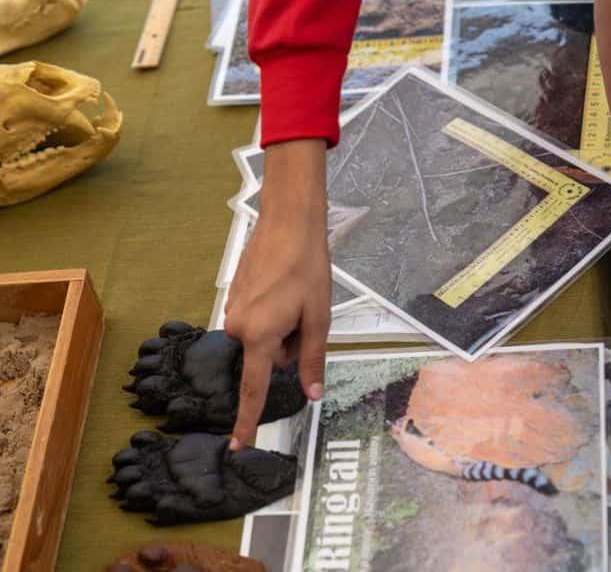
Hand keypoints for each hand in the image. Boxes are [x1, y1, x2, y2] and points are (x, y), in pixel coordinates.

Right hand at [224, 139, 330, 449]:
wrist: (288, 224)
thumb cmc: (307, 269)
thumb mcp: (319, 318)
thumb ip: (313, 359)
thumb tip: (311, 394)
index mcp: (258, 337)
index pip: (253, 388)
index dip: (247, 419)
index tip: (237, 444)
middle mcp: (236, 328)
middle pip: (268, 359)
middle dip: (289, 346)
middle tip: (305, 313)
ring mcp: (231, 312)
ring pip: (264, 340)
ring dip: (282, 329)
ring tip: (294, 296)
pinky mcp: (232, 298)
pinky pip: (256, 322)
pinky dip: (273, 315)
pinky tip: (282, 289)